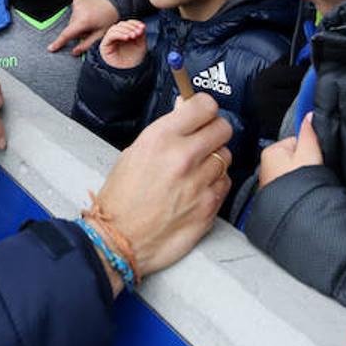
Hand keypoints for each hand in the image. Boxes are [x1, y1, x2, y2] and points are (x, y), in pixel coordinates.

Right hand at [48, 0, 119, 54]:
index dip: (58, 43)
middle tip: (92, 27)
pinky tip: (90, 9)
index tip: (50, 49)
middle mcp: (77, 11)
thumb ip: (86, 44)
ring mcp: (76, 2)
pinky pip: (75, 9)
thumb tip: (74, 52)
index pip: (67, 34)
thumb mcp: (101, 33)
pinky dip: (81, 11)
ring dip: (80, 20)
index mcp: (83, 21)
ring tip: (93, 16)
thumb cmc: (110, 16)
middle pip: (71, 26)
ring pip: (73, 18)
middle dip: (78, 30)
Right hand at [92, 93, 232, 282]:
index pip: (204, 106)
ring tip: (194, 171)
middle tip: (203, 139)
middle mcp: (183, 157)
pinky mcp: (210, 205)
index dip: (204, 108)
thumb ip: (165, 130)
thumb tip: (184, 110)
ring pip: (226, 156)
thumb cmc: (121, 200)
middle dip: (214, 131)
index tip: (202, 114)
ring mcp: (199, 182)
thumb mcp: (133, 153)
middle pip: (223, 128)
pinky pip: (225, 183)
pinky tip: (197, 189)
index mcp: (161, 138)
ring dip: (214, 160)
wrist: (119, 240)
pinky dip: (215, 183)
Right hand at [99, 19, 147, 68]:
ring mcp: (110, 40)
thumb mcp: (141, 45)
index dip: (135, 23)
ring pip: (115, 28)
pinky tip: (127, 38)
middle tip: (138, 32)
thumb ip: (140, 35)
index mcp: (124, 34)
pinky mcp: (105, 45)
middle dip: (131, 27)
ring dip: (125, 30)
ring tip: (133, 36)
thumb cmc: (134, 60)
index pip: (127, 24)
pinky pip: (110, 36)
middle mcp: (116, 36)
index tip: (142, 26)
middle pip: (121, 24)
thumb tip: (140, 26)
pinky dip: (119, 34)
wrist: (129, 73)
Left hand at [257, 112, 321, 188]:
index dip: (309, 149)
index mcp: (271, 151)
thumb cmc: (298, 184)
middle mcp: (265, 165)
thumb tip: (310, 114)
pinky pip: (289, 184)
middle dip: (303, 164)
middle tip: (309, 172)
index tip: (313, 159)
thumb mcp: (309, 152)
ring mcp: (269, 181)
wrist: (294, 213)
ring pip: (291, 171)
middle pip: (293, 156)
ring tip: (304, 183)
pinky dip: (296, 187)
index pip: (296, 141)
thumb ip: (309, 132)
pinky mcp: (274, 195)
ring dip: (300, 176)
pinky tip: (300, 192)